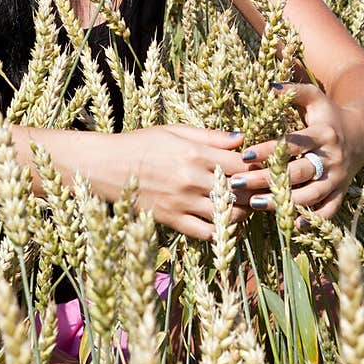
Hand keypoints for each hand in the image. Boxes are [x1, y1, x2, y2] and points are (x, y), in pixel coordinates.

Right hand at [111, 125, 252, 239]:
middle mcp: (191, 178)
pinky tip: (220, 220)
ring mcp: (182, 201)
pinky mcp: (172, 219)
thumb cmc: (140, 143)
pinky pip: (206, 232)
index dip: (254, 167)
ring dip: (240, 211)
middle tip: (257, 189)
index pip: (240, 164)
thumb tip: (242, 139)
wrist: (105, 165)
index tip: (258, 167)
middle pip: (238, 190)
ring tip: (240, 204)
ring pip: (227, 213)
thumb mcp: (174, 131)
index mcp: (194, 152)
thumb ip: (210, 136)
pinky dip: (219, 230)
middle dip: (252, 190)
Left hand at [229, 82, 363, 221]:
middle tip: (238, 183)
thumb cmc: (329, 114)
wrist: (363, 133)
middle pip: (297, 172)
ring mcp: (338, 178)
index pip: (293, 144)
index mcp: (323, 134)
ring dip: (283, 202)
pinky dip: (312, 219)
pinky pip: (329, 210)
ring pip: (310, 195)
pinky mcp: (341, 192)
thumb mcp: (315, 97)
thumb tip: (270, 86)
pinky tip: (290, 224)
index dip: (269, 150)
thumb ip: (294, 90)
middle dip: (267, 179)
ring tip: (254, 203)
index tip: (244, 155)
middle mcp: (331, 158)